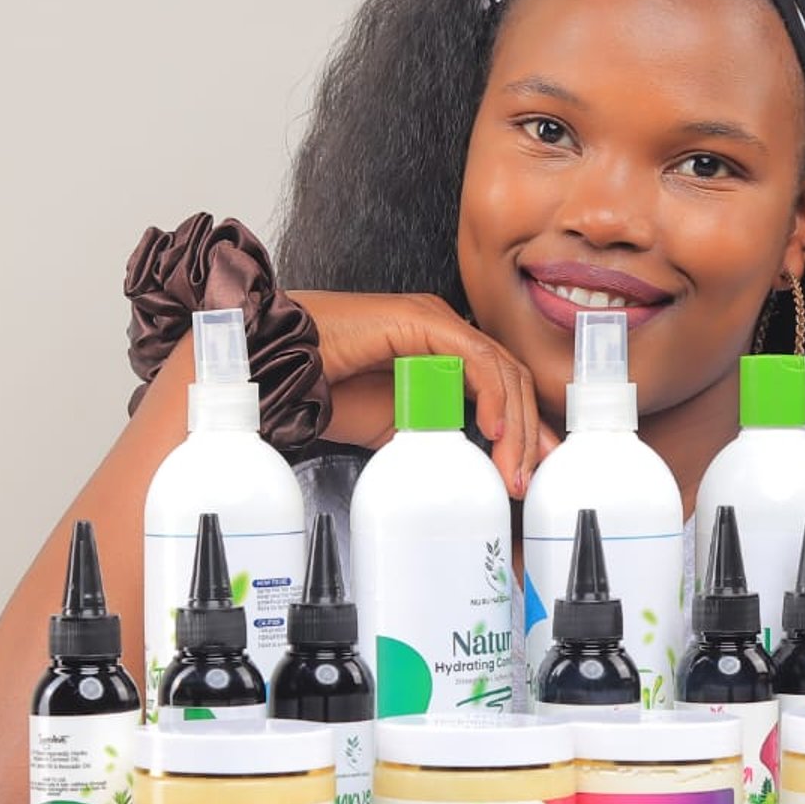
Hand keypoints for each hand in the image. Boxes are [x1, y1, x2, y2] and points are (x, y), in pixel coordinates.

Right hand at [291, 290, 553, 495]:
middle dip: (528, 436)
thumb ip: (434, 440)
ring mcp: (437, 323)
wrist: (275, 372)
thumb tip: (467, 474)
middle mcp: (447, 335)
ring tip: (511, 469)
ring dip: (514, 425)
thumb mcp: (396, 432)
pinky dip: (493, 394)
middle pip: (511, 382)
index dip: (525, 432)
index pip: (504, 390)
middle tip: (524, 482)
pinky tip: (492, 429)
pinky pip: (476, 359)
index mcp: (445, 355)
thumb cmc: (325, 394)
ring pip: (502, 372)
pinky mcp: (423, 320)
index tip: (529, 476)